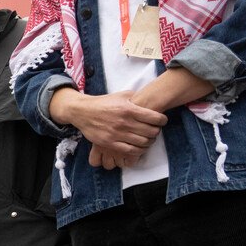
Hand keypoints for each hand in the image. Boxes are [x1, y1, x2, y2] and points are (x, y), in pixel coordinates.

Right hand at [50, 89, 164, 163]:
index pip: (155, 118)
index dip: (162, 120)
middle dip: (157, 131)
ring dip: (149, 141)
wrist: (82, 111)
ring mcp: (117, 134)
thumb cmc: (103, 103)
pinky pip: (130, 150)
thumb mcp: (121, 95)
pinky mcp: (110, 143)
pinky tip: (140, 147)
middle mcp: (124, 122)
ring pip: (142, 142)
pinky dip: (139, 150)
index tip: (161, 121)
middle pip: (151, 131)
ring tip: (148, 138)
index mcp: (129, 109)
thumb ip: (136, 96)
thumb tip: (150, 98)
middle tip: (155, 130)